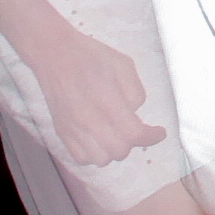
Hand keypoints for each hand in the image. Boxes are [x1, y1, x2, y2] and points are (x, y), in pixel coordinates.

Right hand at [29, 21, 168, 170]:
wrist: (55, 55)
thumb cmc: (92, 56)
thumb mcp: (124, 65)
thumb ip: (135, 92)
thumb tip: (135, 114)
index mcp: (107, 100)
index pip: (134, 134)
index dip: (152, 137)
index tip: (159, 132)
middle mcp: (89, 119)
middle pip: (119, 151)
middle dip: (134, 142)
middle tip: (136, 128)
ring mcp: (73, 128)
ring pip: (101, 159)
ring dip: (114, 151)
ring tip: (117, 135)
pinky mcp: (62, 132)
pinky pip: (81, 158)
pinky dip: (94, 154)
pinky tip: (100, 139)